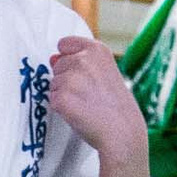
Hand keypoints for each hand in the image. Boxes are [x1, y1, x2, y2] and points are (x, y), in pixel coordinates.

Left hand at [45, 29, 147, 167]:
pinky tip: (80, 113)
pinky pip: (52, 100)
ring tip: (86, 104)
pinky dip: (62, 109)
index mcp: (97, 50)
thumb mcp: (105, 73)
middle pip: (58, 66)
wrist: (123, 133)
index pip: (64, 44)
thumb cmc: (116, 107)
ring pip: (53, 83)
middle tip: (89, 95)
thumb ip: (79, 61)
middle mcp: (82, 60)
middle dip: (67, 79)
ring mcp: (71, 78)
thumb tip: (53, 58)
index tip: (83, 73)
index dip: (69, 59)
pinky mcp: (62, 98)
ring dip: (64, 94)